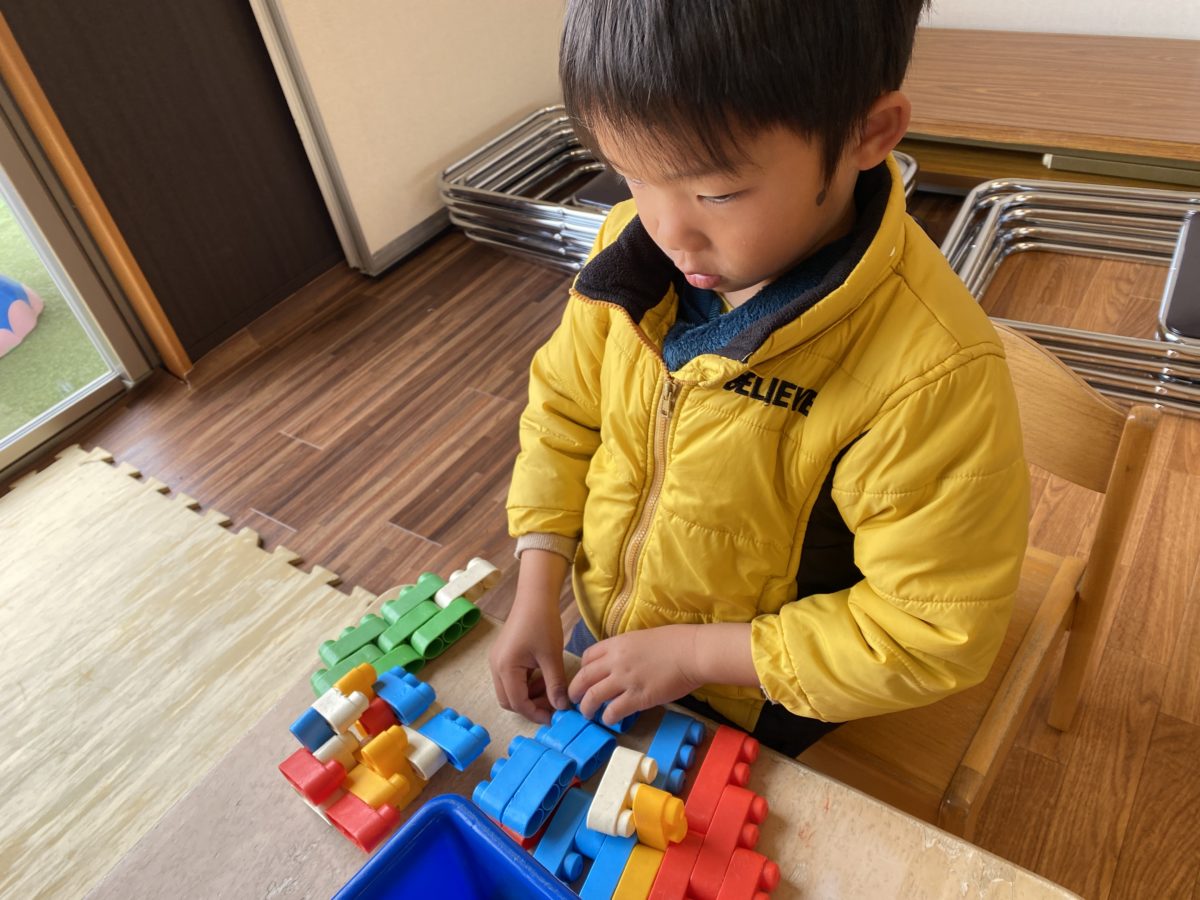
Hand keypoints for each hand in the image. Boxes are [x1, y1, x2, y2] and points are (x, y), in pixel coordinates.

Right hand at [489, 550, 572, 724]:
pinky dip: (526, 684)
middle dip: (530, 707)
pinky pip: (512, 679)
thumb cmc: (543, 622)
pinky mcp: (504, 655)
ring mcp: (498, 660)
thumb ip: (556, 685)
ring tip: (551, 691)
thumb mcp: (552, 656)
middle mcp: (496, 666)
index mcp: (505, 668)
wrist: (535, 596)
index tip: (554, 718)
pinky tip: (544, 678)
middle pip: (509, 700)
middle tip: (552, 706)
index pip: (517, 703)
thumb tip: (562, 708)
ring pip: (510, 690)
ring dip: (529, 695)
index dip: (536, 713)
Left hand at [568, 625, 703, 725]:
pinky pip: (613, 710)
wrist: (692, 652)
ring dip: (587, 708)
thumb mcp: (642, 638)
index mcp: (617, 644)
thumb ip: (626, 650)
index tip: (584, 678)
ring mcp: (625, 680)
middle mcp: (615, 661)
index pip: (587, 657)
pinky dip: (607, 717)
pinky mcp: (638, 697)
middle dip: (575, 691)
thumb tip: (621, 662)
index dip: (582, 670)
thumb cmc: (675, 642)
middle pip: (583, 677)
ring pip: (593, 696)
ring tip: (588, 714)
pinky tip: (609, 720)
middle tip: (574, 700)